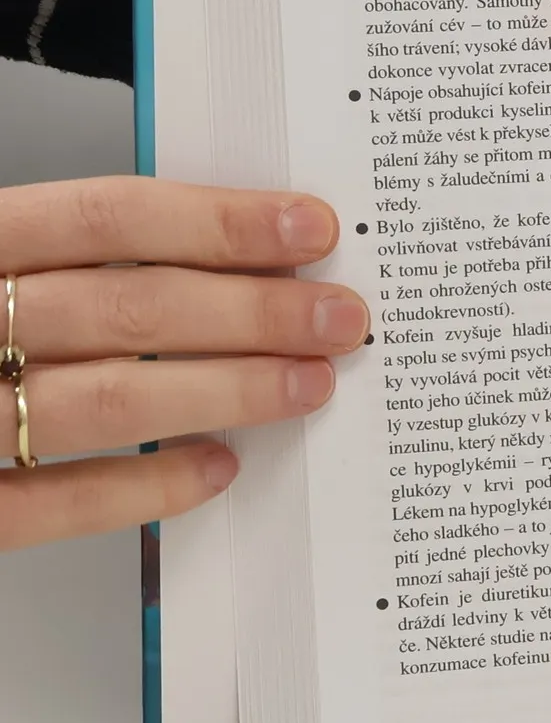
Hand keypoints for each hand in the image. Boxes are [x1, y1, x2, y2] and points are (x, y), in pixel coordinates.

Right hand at [0, 179, 367, 549]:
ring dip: (223, 391)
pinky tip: (214, 467)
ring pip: (99, 400)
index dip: (215, 222)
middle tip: (341, 317)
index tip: (309, 228)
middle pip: (120, 308)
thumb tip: (193, 249)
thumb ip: (37, 252)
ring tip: (307, 384)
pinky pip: (46, 504)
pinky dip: (140, 484)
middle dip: (251, 313)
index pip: (98, 218)